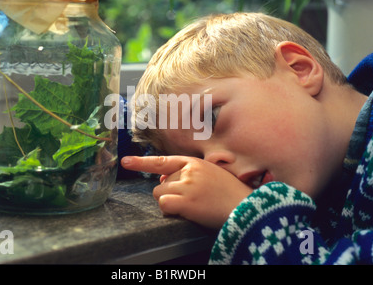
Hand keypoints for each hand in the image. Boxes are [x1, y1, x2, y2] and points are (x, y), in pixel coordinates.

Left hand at [121, 155, 252, 228]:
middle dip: (170, 194)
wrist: (246, 206)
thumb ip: (187, 175)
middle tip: (192, 200)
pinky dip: (172, 211)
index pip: (162, 161)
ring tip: (192, 206)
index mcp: (194, 162)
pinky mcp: (186, 201)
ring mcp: (187, 185)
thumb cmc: (229, 193)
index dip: (141, 162)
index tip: (126, 161)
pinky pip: (164, 205)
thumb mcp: (210, 175)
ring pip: (160, 195)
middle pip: (160, 184)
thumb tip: (162, 182)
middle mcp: (188, 170)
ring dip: (171, 203)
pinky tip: (188, 211)